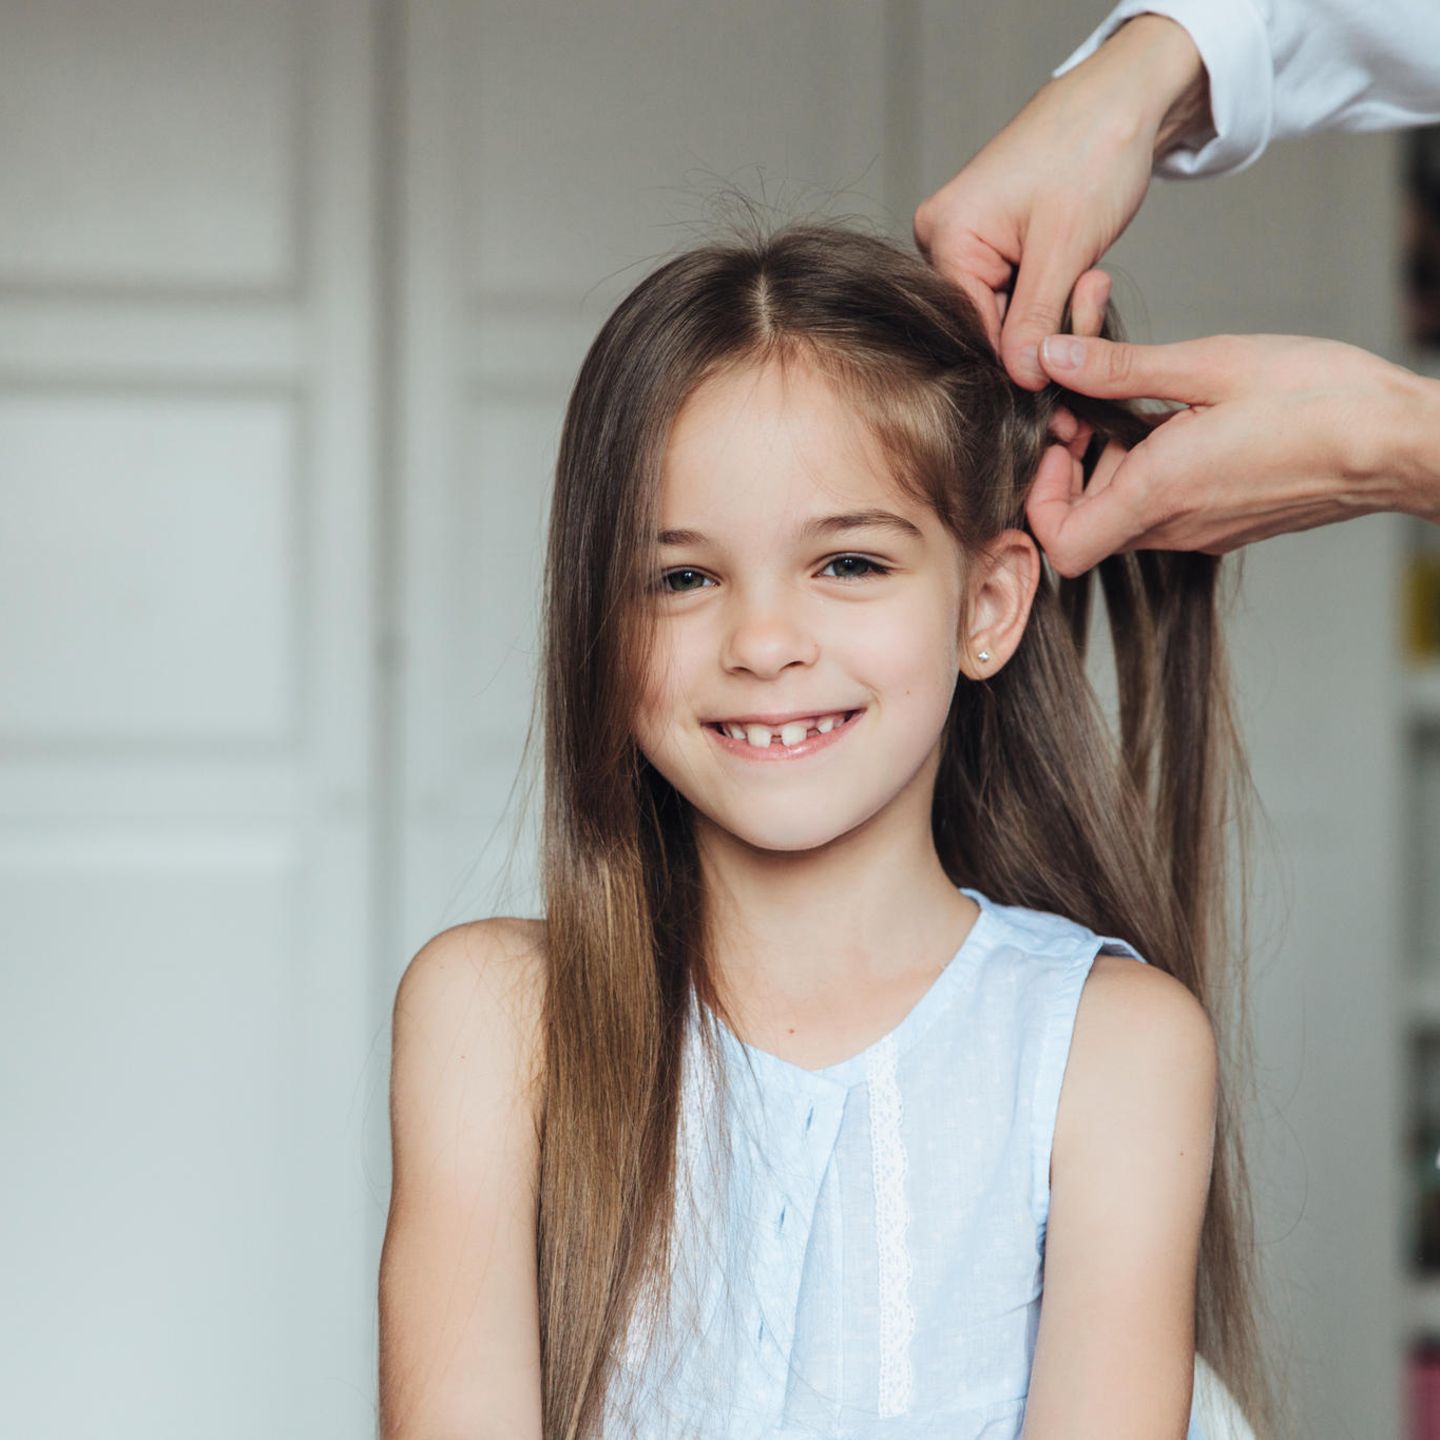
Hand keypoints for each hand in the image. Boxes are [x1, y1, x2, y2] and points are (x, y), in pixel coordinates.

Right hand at [914, 15, 1208, 388]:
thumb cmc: (1093, 150)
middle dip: (1046, 330)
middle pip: (988, 326)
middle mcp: (942, 242)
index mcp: (946, 237)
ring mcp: (965, 242)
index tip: (1067, 374)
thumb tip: (1021, 381)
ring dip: (1056, 312)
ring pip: (1008, 315)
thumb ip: (1037, 320)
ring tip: (1094, 274)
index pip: (972, 330)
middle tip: (1094, 293)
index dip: (1020, 360)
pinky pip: (1017, 295)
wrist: (1123, 98)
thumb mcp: (1066, 247)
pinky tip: (1083, 271)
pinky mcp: (992, 244)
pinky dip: (1055, 295)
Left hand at [1026, 332, 1439, 575]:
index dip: (1040, 497)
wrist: (1400, 442)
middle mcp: (1175, 527)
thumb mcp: (1210, 365)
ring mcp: (1201, 531)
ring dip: (1113, 458)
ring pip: (1123, 511)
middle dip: (1073, 464)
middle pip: (1084, 523)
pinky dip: (1151, 465)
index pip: (1059, 545)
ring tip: (1138, 393)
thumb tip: (1053, 357)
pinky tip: (1176, 411)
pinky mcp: (1225, 522)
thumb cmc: (1320, 401)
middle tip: (1089, 401)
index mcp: (1160, 495)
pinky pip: (1164, 505)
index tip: (1060, 438)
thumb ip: (1121, 369)